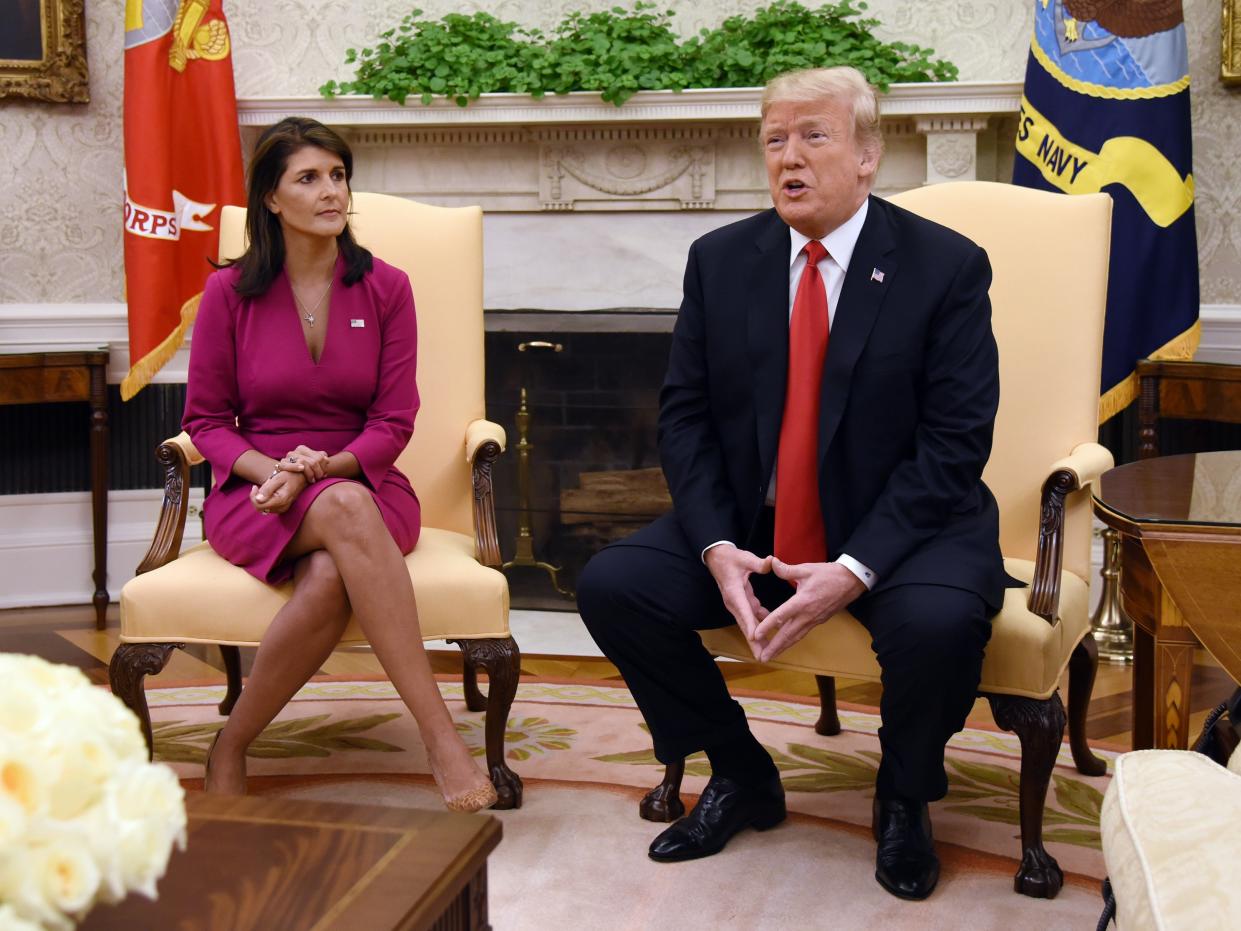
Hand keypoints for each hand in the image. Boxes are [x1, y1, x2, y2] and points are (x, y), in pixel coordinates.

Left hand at [250, 469, 306, 514]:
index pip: (260, 505)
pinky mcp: (282, 508)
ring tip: (265, 488)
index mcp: (280, 500)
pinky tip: (268, 492)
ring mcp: (282, 508)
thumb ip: (267, 489)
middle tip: (257, 487)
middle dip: (256, 498)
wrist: (301, 477)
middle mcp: (282, 507)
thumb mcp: (277, 479)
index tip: (255, 486)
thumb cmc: (289, 475)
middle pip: (260, 508)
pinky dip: (265, 500)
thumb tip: (258, 499)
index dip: (253, 497)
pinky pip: (269, 507)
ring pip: (264, 508)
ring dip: (261, 499)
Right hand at [278, 445, 329, 482]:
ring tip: (313, 480)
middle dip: (318, 471)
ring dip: (310, 473)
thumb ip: (321, 460)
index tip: (325, 474)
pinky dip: (294, 466)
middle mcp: (294, 452)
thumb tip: (326, 459)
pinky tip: (301, 469)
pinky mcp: (280, 465)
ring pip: (303, 461)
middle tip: (319, 479)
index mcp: (303, 449)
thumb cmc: (303, 472)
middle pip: (313, 461)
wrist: (287, 479)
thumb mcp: (313, 466)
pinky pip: (287, 465)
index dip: (324, 467)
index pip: (319, 457)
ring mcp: (287, 458)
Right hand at [704, 544, 771, 651]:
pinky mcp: (740, 603)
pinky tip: (770, 632)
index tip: (755, 638)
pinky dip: (759, 626)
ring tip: (766, 652)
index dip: (750, 624)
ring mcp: (736, 604)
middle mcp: (734, 602)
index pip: (743, 610)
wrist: (717, 558)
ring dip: (756, 638)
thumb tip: (771, 562)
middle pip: (744, 625)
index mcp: (734, 592)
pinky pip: (750, 617)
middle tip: (762, 657)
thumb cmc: (730, 558)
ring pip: (747, 624)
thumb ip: (759, 563)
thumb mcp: (745, 558)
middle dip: (753, 642)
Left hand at [750, 559, 866, 662]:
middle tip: (762, 658)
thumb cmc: (829, 574)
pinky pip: (802, 633)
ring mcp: (814, 620)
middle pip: (788, 634)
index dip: (767, 626)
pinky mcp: (818, 621)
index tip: (756, 635)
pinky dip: (792, 641)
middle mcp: (807, 615)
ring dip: (782, 647)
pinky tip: (785, 644)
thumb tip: (771, 562)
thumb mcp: (807, 569)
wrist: (852, 582)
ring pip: (795, 637)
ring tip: (770, 656)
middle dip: (774, 647)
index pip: (782, 616)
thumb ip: (787, 569)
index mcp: (802, 601)